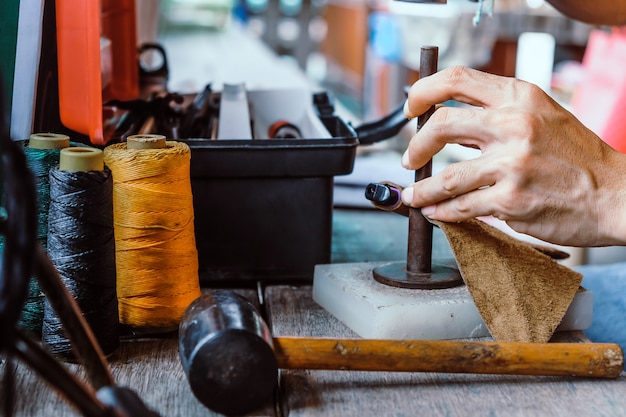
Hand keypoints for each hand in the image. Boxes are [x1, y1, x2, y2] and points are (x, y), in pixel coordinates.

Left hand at [400, 66, 625, 246]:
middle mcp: (514, 125)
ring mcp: (512, 164)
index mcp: (520, 97)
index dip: (424, 91)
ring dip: (422, 189)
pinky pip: (462, 207)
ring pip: (445, 177)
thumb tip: (448, 123)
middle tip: (410, 158)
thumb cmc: (576, 156)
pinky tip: (437, 213)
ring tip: (415, 195)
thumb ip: (498, 113)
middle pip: (440, 124)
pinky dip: (443, 212)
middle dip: (416, 145)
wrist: (615, 194)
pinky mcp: (511, 200)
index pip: (457, 80)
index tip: (411, 106)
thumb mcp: (542, 115)